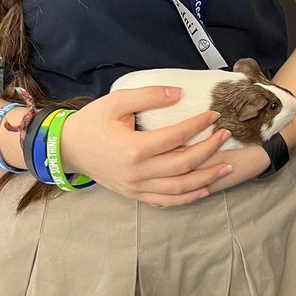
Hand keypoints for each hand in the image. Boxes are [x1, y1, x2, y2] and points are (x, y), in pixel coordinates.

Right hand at [61, 86, 234, 207]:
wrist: (68, 148)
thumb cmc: (92, 122)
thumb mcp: (116, 101)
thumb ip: (148, 96)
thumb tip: (179, 93)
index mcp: (133, 149)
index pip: (175, 138)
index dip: (197, 126)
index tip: (213, 116)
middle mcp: (137, 173)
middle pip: (182, 165)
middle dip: (209, 150)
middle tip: (226, 135)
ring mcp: (136, 188)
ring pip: (179, 188)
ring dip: (206, 178)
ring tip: (227, 166)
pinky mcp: (134, 195)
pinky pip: (166, 201)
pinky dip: (188, 198)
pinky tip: (205, 189)